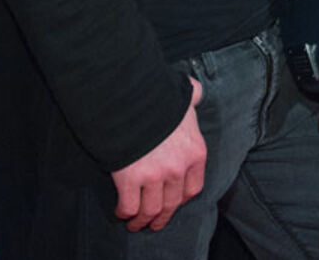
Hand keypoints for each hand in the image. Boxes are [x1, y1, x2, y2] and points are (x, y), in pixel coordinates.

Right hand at [111, 77, 205, 231]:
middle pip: (172, 203)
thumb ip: (193, 97)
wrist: (130, 97)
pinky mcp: (129, 179)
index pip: (193, 188)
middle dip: (162, 217)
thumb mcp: (184, 95)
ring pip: (151, 210)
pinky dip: (125, 212)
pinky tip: (122, 213)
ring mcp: (154, 176)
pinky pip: (129, 206)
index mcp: (195, 152)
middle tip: (154, 223)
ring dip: (143, 221)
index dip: (182, 199)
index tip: (174, 203)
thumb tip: (196, 93)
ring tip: (136, 224)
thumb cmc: (157, 96)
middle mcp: (178, 169)